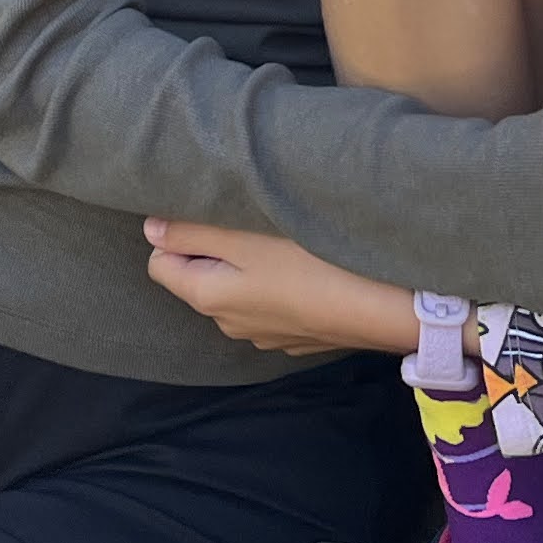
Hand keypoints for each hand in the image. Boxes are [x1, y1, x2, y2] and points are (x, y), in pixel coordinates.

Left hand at [143, 218, 417, 358]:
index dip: (176, 230)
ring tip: (284, 234)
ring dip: (252, 263)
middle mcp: (231, 325)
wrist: (392, 308)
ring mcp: (268, 335)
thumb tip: (150, 229)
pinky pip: (274, 301)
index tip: (210, 207)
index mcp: (209, 298)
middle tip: (250, 213)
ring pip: (241, 288)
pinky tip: (311, 264)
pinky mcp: (302, 336)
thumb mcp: (246, 235)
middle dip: (215, 245)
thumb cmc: (314, 262)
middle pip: (201, 275)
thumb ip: (193, 231)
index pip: (160, 263)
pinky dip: (282, 282)